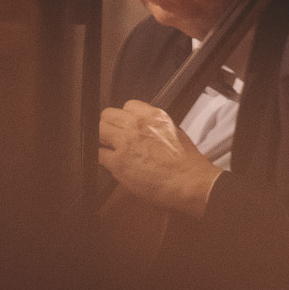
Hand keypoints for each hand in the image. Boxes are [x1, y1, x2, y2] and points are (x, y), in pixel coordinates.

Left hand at [98, 100, 222, 216]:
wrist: (191, 183)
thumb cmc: (188, 164)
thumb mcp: (176, 134)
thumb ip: (156, 128)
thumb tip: (144, 130)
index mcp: (154, 116)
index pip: (128, 106)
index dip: (125, 117)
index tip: (126, 125)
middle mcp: (137, 125)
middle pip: (108, 115)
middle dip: (110, 126)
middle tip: (114, 138)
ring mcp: (125, 142)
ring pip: (98, 130)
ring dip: (103, 140)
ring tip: (112, 150)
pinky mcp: (118, 162)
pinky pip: (98, 154)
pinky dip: (103, 159)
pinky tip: (112, 164)